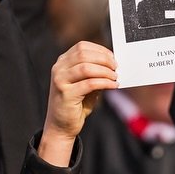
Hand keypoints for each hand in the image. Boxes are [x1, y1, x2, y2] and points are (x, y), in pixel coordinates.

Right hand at [40, 42, 116, 165]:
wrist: (61, 126)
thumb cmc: (76, 104)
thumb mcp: (85, 84)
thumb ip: (95, 72)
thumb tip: (113, 65)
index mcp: (62, 62)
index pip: (82, 46)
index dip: (100, 50)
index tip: (112, 57)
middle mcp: (58, 69)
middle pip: (83, 54)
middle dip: (104, 59)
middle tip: (116, 67)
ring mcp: (60, 80)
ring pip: (86, 67)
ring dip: (105, 71)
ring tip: (115, 77)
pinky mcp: (66, 94)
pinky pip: (89, 83)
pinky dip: (104, 83)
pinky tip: (113, 86)